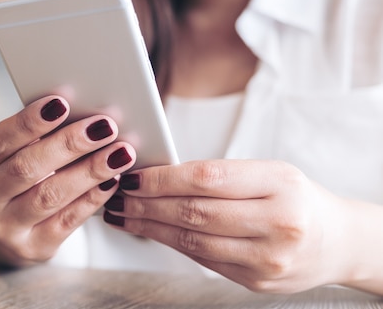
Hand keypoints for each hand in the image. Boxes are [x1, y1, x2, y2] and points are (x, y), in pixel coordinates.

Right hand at [0, 96, 135, 266]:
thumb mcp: (20, 152)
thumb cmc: (26, 175)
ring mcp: (8, 226)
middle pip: (27, 167)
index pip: (0, 140)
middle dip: (69, 144)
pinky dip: (93, 198)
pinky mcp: (34, 247)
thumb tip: (82, 108)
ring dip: (89, 171)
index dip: (30, 121)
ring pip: (50, 195)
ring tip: (119, 153)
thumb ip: (41, 134)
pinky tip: (113, 180)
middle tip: (103, 126)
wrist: (16, 228)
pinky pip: (68, 220)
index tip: (61, 102)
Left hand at [103, 160, 350, 292]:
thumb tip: (158, 176)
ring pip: (193, 241)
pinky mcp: (256, 282)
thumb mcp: (269, 173)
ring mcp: (267, 259)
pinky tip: (153, 232)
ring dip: (150, 228)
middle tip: (119, 196)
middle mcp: (277, 223)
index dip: (162, 178)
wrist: (336, 242)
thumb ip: (220, 175)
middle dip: (147, 205)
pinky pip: (202, 260)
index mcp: (280, 184)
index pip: (206, 178)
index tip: (133, 176)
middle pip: (195, 213)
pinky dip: (172, 244)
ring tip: (125, 215)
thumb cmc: (296, 198)